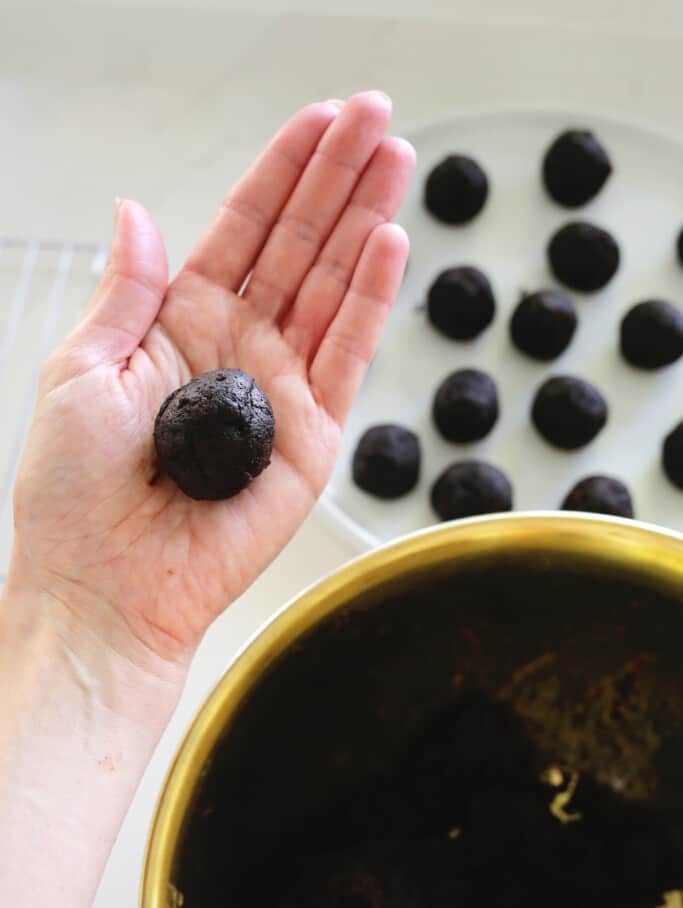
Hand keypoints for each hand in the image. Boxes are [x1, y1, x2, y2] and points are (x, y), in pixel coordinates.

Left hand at [8, 92, 414, 674]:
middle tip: (376, 117)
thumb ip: (127, 292)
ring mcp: (281, 389)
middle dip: (337, 179)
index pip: (242, 229)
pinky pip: (346, 356)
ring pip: (332, 287)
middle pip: (299, 245)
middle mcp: (238, 348)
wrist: (109, 585)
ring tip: (396, 161)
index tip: (319, 122)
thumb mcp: (83, 370)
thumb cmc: (76, 492)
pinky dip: (369, 301)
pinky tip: (388, 245)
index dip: (282, 172)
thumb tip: (138, 216)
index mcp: (180, 324)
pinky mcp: (313, 436)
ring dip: (365, 222)